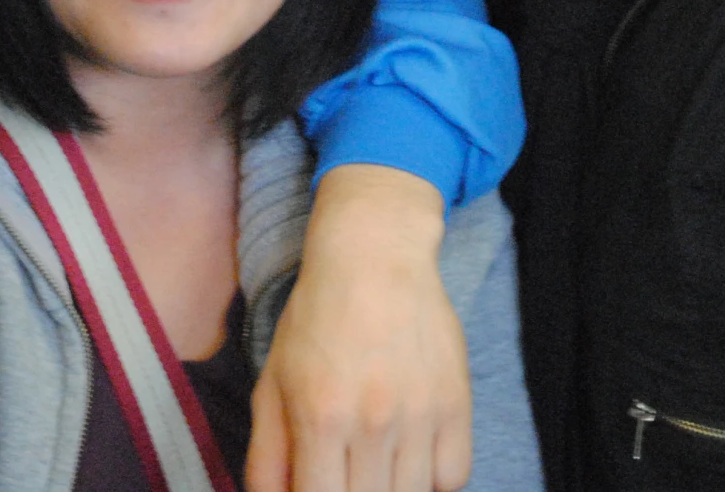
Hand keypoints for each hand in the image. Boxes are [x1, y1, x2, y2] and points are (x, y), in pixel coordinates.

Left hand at [247, 165, 469, 491]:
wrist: (376, 256)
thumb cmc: (317, 317)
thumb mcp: (273, 379)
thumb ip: (268, 454)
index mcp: (319, 417)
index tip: (317, 485)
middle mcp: (373, 422)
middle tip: (343, 469)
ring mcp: (421, 415)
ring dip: (391, 488)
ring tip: (373, 463)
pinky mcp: (456, 404)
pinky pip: (453, 477)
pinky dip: (433, 480)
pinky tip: (410, 457)